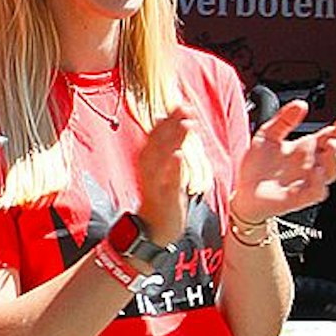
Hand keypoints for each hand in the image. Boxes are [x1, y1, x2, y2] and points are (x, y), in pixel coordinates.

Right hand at [135, 106, 196, 243]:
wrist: (154, 231)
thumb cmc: (161, 198)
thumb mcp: (163, 169)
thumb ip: (165, 146)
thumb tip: (167, 120)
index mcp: (149, 160)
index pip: (157, 134)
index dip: (169, 118)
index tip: (182, 103)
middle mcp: (149, 169)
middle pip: (158, 141)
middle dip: (171, 124)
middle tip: (185, 107)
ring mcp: (155, 184)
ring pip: (162, 158)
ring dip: (173, 140)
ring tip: (186, 124)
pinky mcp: (163, 199)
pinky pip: (166, 182)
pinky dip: (172, 169)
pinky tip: (179, 156)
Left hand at [229, 100, 335, 224]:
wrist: (243, 193)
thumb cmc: (256, 167)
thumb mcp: (268, 134)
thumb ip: (284, 119)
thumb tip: (301, 104)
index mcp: (307, 148)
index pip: (333, 135)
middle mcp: (311, 164)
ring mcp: (308, 181)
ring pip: (333, 171)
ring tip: (333, 144)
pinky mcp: (300, 197)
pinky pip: (317, 191)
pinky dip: (320, 181)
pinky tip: (317, 170)